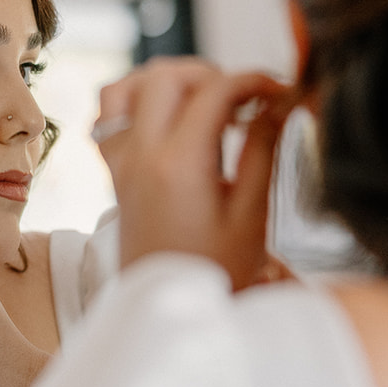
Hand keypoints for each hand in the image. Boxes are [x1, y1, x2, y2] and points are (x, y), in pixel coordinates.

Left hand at [95, 59, 294, 289]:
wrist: (172, 312)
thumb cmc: (216, 273)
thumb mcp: (252, 214)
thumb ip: (262, 149)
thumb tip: (277, 104)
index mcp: (179, 164)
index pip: (215, 91)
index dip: (253, 81)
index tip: (280, 91)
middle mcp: (141, 157)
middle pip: (166, 76)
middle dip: (211, 74)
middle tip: (245, 100)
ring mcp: (121, 164)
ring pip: (126, 88)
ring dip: (167, 82)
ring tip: (204, 102)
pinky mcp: (114, 176)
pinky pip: (107, 119)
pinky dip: (134, 104)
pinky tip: (169, 121)